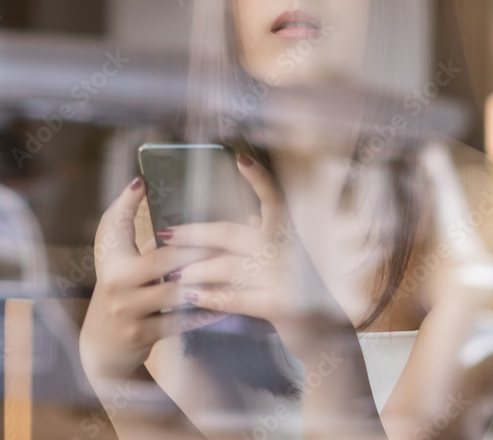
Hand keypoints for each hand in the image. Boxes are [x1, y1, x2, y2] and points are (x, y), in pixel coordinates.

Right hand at [79, 176, 218, 384]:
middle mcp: (114, 282)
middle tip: (226, 239)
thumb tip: (141, 181)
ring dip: (204, 282)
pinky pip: (177, 322)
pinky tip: (224, 306)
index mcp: (109, 257)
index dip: (127, 203)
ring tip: (232, 271)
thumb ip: (127, 225)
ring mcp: (126, 310)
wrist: (103, 345)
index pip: (115, 224)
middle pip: (161, 259)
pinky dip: (201, 314)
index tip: (144, 182)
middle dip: (195, 249)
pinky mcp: (139, 334)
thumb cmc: (118, 288)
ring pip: (173, 293)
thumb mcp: (116, 257)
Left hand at [162, 154, 349, 358]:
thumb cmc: (301, 293)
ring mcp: (286, 277)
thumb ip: (270, 238)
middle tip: (165, 234)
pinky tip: (192, 298)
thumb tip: (251, 217)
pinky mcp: (282, 305)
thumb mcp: (289, 261)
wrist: (327, 334)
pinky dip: (211, 297)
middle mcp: (287, 250)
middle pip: (231, 234)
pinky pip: (237, 297)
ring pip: (228, 267)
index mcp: (289, 234)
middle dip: (194, 234)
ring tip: (174, 275)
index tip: (240, 158)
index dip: (258, 178)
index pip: (274, 198)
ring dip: (196, 270)